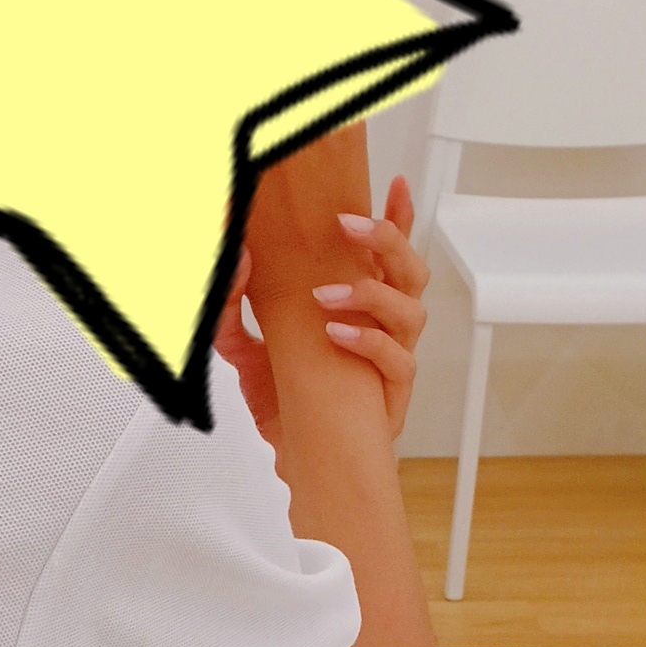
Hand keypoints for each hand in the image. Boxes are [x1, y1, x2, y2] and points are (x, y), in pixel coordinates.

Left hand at [213, 174, 429, 446]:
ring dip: (370, 294)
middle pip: (410, 273)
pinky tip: (338, 334)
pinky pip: (397, 362)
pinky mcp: (391, 397)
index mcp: (362, 309)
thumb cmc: (285, 400)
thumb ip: (233, 306)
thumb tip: (234, 260)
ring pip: (412, 312)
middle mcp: (385, 330)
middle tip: (350, 226)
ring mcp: (392, 362)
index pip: (388, 256)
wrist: (293, 462)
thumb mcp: (244, 347)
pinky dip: (369, 342)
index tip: (396, 184)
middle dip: (387, 241)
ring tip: (326, 295)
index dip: (399, 219)